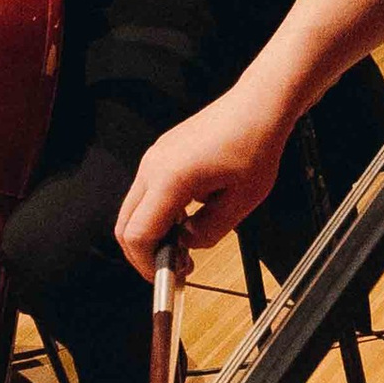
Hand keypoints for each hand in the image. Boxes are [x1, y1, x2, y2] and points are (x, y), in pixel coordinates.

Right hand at [115, 80, 292, 272]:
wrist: (258, 106)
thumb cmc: (255, 145)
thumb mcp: (241, 202)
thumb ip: (209, 232)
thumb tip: (187, 244)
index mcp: (170, 179)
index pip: (137, 234)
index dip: (146, 263)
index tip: (165, 276)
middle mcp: (153, 166)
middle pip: (125, 224)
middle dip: (144, 252)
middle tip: (173, 265)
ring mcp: (155, 157)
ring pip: (134, 208)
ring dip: (152, 230)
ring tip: (184, 242)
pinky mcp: (162, 153)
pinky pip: (147, 191)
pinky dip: (158, 211)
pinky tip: (186, 216)